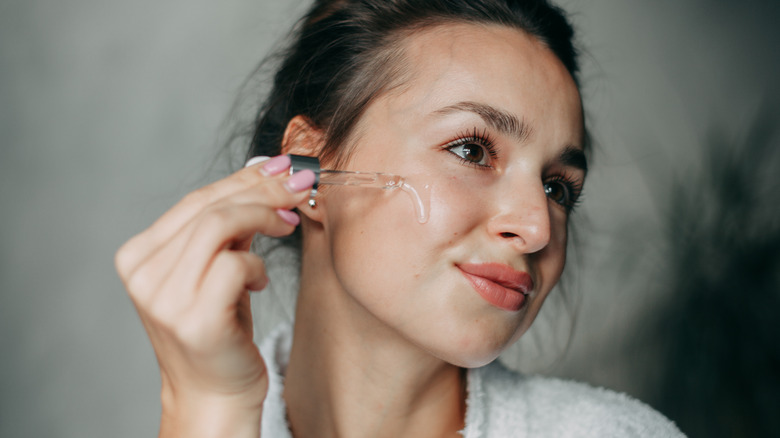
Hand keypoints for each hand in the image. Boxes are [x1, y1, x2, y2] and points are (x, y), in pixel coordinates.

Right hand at [115, 155, 313, 436]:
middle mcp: (143, 273)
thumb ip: (230, 226)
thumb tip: (268, 169)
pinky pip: (234, 265)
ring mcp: (164, 298)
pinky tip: (260, 282)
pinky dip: (257, 265)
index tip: (282, 167)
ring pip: (219, 225)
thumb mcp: (216, 268)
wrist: (213, 395)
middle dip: (263, 189)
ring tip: (288, 225)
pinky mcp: (193, 320)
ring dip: (264, 216)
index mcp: (139, 255)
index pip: (197, 199)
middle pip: (209, 206)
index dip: (244, 178)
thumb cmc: (219, 329)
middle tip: (302, 185)